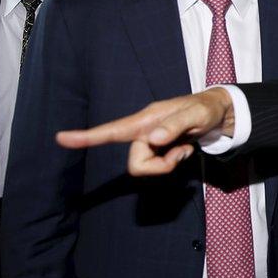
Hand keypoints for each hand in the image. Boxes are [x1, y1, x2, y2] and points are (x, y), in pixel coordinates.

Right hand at [56, 87, 234, 175]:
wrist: (217, 112)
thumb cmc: (205, 109)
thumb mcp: (196, 115)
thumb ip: (175, 126)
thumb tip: (152, 139)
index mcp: (145, 120)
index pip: (111, 130)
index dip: (86, 137)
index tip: (61, 138)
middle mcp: (143, 131)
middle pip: (136, 164)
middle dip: (159, 167)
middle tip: (182, 153)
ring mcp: (150, 142)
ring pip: (146, 168)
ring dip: (168, 165)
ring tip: (184, 148)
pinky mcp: (157, 149)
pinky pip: (158, 167)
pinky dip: (173, 162)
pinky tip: (184, 148)